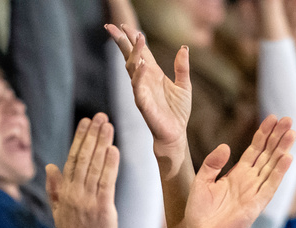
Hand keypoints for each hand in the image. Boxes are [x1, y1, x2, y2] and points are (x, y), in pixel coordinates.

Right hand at [46, 115, 119, 227]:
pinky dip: (109, 165)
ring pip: (94, 166)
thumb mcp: (60, 213)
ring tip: (108, 125)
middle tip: (100, 116)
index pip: (72, 159)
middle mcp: (74, 193)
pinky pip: (106, 183)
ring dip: (101, 144)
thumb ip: (55, 189)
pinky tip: (113, 149)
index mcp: (65, 192)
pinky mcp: (102, 210)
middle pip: (83, 158)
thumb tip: (51, 166)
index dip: (80, 139)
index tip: (86, 121)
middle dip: (92, 135)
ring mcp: (87, 201)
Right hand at [106, 25, 191, 158]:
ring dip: (134, 53)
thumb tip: (184, 48)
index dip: (132, 38)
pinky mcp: (143, 103)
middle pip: (129, 55)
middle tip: (111, 26)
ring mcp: (141, 90)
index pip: (140, 52)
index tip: (124, 25)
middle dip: (120, 41)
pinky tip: (142, 64)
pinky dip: (139, 75)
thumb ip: (182, 67)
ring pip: (132, 67)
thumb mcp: (184, 86)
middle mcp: (144, 79)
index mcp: (153, 73)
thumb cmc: (178, 111)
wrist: (175, 134)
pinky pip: (138, 86)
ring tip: (138, 38)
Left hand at [183, 116, 295, 227]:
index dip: (263, 134)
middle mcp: (249, 182)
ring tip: (292, 132)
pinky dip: (279, 172)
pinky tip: (288, 158)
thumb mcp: (202, 181)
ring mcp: (254, 193)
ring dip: (282, 150)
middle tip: (288, 119)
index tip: (273, 118)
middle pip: (267, 155)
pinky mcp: (255, 206)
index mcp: (237, 175)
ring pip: (272, 167)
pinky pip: (270, 186)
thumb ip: (213, 163)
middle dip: (277, 137)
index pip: (255, 150)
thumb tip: (227, 146)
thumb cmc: (200, 213)